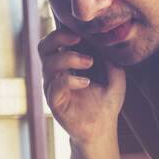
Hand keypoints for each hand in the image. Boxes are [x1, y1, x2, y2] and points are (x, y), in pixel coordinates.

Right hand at [38, 26, 125, 146]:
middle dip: (58, 37)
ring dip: (69, 58)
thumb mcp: (115, 74)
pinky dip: (71, 80)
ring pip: (48, 64)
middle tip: (78, 38)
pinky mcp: (54, 103)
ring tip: (90, 63)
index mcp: (66, 63)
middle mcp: (55, 73)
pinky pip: (54, 86)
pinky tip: (87, 83)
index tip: (84, 30)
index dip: (65, 31)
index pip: (55, 40)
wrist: (103, 128)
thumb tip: (105, 38)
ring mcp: (53, 88)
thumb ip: (110, 56)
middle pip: (43, 47)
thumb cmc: (106, 101)